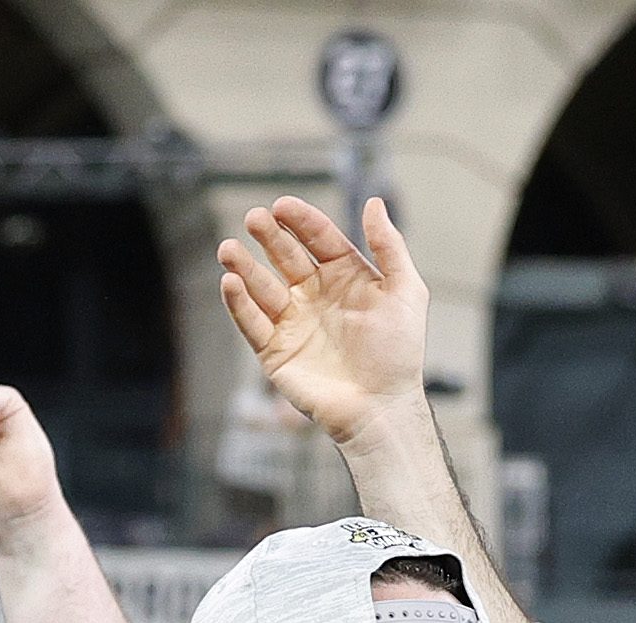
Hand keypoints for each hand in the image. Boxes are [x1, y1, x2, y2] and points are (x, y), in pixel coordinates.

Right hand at [218, 195, 429, 444]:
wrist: (382, 407)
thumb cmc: (399, 353)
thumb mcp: (406, 293)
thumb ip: (390, 247)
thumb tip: (373, 202)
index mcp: (346, 278)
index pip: (319, 239)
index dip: (301, 221)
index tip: (282, 205)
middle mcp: (316, 295)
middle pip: (285, 257)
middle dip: (268, 236)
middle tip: (255, 219)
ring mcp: (293, 321)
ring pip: (261, 285)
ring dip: (244, 265)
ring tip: (229, 249)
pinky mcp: (274, 350)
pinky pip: (251, 322)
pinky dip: (239, 303)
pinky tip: (231, 282)